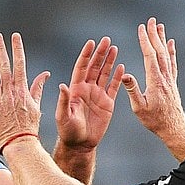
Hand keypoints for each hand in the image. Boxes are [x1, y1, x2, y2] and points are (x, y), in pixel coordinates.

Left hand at [0, 32, 49, 150]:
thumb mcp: (36, 105)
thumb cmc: (29, 126)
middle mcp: (10, 92)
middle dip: (1, 49)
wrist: (20, 143)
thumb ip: (38, 87)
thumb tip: (45, 74)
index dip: (17, 49)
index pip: (20, 64)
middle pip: (5, 66)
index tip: (15, 36)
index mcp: (22, 89)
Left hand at [55, 37, 123, 151]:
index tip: (91, 43)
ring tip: (114, 48)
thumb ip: (64, 101)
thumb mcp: (63, 116)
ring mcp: (98, 95)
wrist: (81, 144)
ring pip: (105, 74)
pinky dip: (118, 77)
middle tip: (106, 40)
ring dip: (109, 61)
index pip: (81, 67)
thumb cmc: (68, 131)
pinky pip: (114, 87)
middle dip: (100, 53)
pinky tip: (122, 67)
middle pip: (95, 67)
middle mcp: (87, 89)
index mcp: (75, 89)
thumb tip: (62, 85)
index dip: (86, 55)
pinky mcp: (108, 103)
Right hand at [123, 17, 184, 136]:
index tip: (141, 28)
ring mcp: (170, 79)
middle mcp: (164, 77)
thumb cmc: (154, 121)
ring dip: (162, 39)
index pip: (150, 56)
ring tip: (160, 26)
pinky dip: (172, 51)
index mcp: (155, 81)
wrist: (174, 128)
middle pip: (160, 51)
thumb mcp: (139, 108)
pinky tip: (171, 43)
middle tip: (151, 20)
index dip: (145, 41)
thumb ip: (133, 90)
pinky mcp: (172, 83)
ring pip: (167, 55)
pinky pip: (172, 63)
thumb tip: (125, 74)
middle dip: (154, 35)